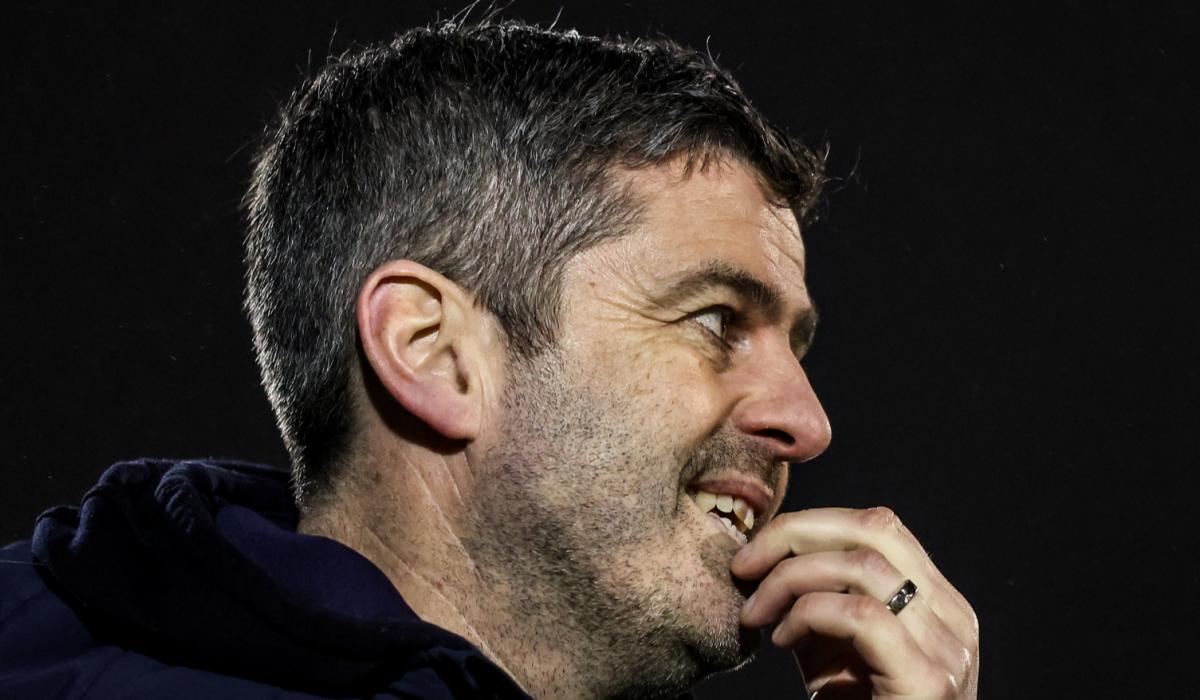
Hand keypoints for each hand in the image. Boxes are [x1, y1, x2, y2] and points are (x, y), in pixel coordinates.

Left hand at [732, 507, 978, 698]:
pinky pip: (861, 615)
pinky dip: (809, 614)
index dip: (809, 525)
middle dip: (795, 535)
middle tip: (744, 566)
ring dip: (791, 579)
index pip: (878, 527)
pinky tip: (783, 641)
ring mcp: (948, 649)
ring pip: (863, 565)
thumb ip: (817, 602)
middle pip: (874, 528)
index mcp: (938, 604)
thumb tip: (763, 553)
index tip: (755, 553)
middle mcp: (954, 618)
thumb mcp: (833, 653)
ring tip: (757, 614)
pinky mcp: (928, 682)